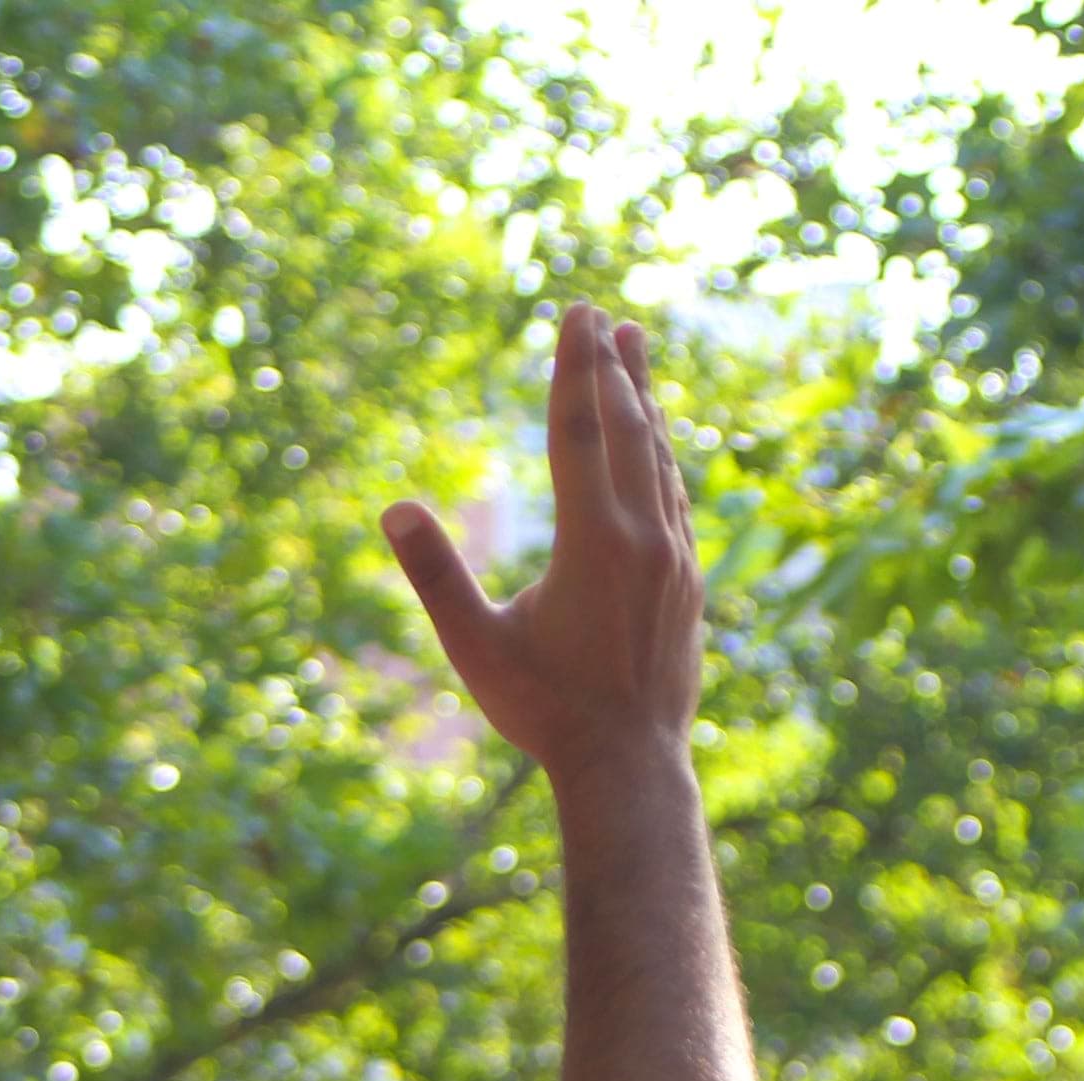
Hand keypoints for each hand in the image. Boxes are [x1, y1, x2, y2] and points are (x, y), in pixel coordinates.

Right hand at [380, 303, 701, 781]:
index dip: (574, 366)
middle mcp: (644, 538)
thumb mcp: (476, 647)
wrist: (631, 767)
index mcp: (593, 542)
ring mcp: (675, 558)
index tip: (575, 311)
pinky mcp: (689, 581)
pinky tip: (658, 440)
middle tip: (600, 310)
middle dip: (611, 365)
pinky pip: (677, 497)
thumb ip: (435, 576)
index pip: (581, 430)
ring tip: (637, 347)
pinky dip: (664, 455)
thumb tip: (394, 507)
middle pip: (629, 429)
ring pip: (661, 458)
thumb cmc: (546, 713)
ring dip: (646, 399)